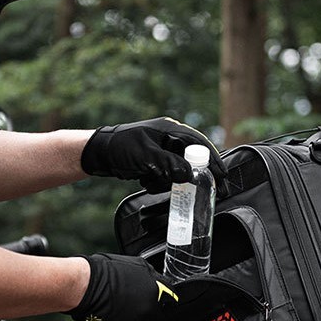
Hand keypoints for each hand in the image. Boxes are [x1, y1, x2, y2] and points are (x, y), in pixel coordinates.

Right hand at [67, 253, 179, 320]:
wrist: (85, 287)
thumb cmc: (105, 272)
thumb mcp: (137, 265)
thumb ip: (151, 276)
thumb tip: (156, 281)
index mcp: (156, 292)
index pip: (171, 298)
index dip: (163, 297)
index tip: (159, 298)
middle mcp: (149, 311)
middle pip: (157, 314)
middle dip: (148, 309)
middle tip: (134, 302)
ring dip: (136, 320)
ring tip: (120, 308)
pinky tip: (112, 315)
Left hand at [81, 117, 226, 192]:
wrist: (99, 153)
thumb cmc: (120, 148)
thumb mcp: (145, 155)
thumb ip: (168, 164)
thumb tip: (189, 175)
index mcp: (171, 130)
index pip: (199, 144)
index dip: (212, 160)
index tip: (221, 176)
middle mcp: (170, 139)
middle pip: (192, 159)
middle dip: (192, 175)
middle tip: (206, 191)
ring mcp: (163, 151)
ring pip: (179, 171)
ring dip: (168, 180)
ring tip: (151, 180)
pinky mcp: (156, 162)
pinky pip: (167, 175)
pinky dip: (159, 181)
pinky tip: (145, 180)